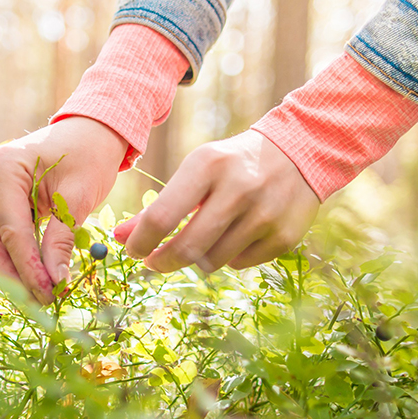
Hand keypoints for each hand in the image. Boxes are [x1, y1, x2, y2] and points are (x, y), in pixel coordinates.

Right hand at [0, 116, 127, 303]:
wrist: (91, 132)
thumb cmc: (90, 156)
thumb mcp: (79, 197)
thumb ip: (61, 239)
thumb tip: (54, 282)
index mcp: (3, 166)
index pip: (10, 229)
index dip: (28, 266)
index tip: (48, 293)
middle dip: (11, 275)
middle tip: (38, 303)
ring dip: (10, 271)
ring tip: (37, 296)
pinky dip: (13, 257)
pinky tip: (33, 278)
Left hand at [114, 130, 319, 272]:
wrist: (298, 153)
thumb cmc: (231, 165)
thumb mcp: (195, 172)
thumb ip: (157, 206)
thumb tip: (119, 238)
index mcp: (208, 165)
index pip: (162, 217)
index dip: (141, 242)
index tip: (134, 250)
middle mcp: (238, 189)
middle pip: (187, 247)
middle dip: (163, 262)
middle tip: (155, 262)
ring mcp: (264, 215)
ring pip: (212, 262)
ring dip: (198, 258)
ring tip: (202, 240)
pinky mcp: (284, 237)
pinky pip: (240, 264)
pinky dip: (229, 257)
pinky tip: (237, 235)